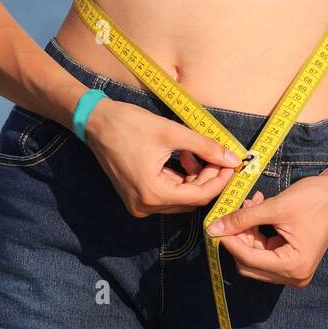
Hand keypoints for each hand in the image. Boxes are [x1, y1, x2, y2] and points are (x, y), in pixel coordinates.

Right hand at [84, 99, 242, 216]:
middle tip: (218, 156)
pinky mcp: (137, 199)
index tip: (232, 165)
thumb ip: (205, 147)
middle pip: (190, 199)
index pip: (198, 196)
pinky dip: (179, 179)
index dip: (219, 181)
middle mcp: (145, 206)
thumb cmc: (128, 124)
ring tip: (194, 153)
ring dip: (194, 178)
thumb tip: (233, 159)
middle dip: (208, 178)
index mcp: (153, 193)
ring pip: (180, 198)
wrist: (95, 122)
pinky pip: (167, 194)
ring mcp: (139, 205)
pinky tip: (183, 158)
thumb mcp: (171, 132)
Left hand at [205, 165, 327, 286]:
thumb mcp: (275, 207)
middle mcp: (294, 276)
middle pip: (250, 264)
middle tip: (232, 212)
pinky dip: (256, 234)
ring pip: (254, 258)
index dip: (229, 241)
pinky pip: (264, 253)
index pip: (249, 259)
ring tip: (250, 205)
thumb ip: (243, 219)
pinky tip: (257, 211)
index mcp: (294, 266)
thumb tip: (212, 228)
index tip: (214, 224)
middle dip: (238, 238)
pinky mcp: (291, 263)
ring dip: (247, 233)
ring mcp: (293, 272)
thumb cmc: (314, 198)